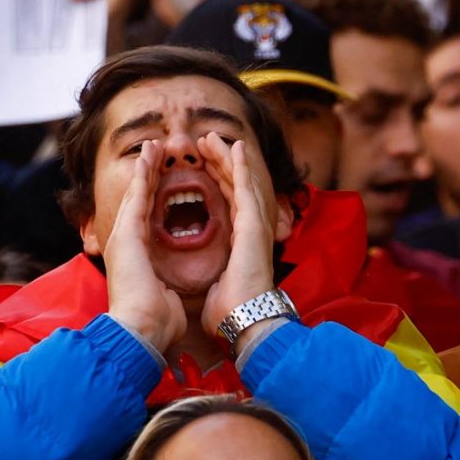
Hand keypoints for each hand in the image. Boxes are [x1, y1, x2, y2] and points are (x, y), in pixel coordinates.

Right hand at [102, 150, 185, 359]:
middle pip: (138, 200)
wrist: (140, 331)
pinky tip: (149, 156)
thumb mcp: (162, 297)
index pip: (145, 218)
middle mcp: (125, 242)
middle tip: (152, 151)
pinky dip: (143, 174)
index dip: (152, 196)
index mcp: (135, 257)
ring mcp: (123, 236)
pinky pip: (137, 196)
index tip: (160, 178)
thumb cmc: (154, 323)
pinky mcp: (127, 233)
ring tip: (151, 146)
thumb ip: (162, 286)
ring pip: (136, 192)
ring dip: (144, 167)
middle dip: (146, 175)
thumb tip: (167, 291)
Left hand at [201, 136, 281, 339]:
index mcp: (241, 242)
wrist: (244, 322)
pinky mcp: (253, 226)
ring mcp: (255, 226)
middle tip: (206, 140)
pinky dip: (241, 166)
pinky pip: (246, 189)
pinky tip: (234, 148)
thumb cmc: (229, 311)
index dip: (218, 179)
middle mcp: (250, 230)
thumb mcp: (217, 285)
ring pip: (241, 181)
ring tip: (214, 137)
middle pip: (236, 186)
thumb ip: (218, 274)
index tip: (204, 162)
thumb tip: (212, 281)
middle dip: (222, 162)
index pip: (229, 202)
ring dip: (228, 158)